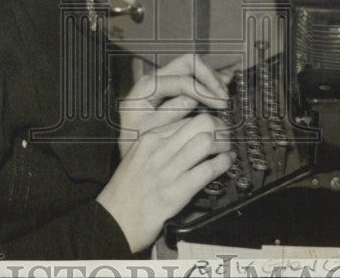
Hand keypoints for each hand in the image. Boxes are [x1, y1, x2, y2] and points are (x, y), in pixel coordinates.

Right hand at [97, 112, 233, 252]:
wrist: (113, 221)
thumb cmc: (125, 191)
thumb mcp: (136, 156)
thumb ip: (159, 145)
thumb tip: (187, 137)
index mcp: (148, 138)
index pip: (186, 117)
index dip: (207, 120)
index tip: (214, 127)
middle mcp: (158, 150)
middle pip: (201, 123)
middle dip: (220, 128)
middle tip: (225, 136)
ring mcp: (167, 170)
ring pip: (207, 142)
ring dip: (224, 145)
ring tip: (226, 150)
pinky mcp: (176, 192)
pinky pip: (208, 170)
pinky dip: (223, 165)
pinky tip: (226, 164)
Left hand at [117, 53, 229, 157]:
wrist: (128, 152)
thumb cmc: (136, 142)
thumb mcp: (150, 132)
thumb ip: (170, 114)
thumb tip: (192, 99)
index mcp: (146, 88)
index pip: (181, 80)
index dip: (203, 90)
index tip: (220, 104)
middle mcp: (154, 78)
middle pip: (189, 63)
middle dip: (210, 78)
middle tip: (224, 98)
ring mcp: (163, 80)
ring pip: (193, 66)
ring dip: (211, 79)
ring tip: (225, 96)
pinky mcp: (170, 86)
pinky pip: (193, 75)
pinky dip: (208, 81)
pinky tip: (222, 89)